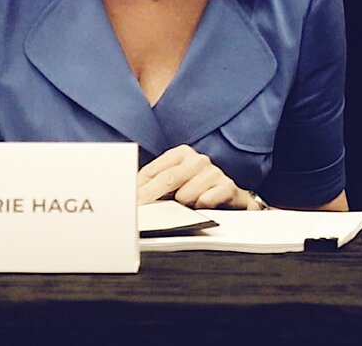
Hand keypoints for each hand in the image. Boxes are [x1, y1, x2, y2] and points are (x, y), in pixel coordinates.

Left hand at [138, 145, 255, 208]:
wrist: (232, 197)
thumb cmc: (197, 189)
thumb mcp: (175, 182)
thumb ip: (154, 184)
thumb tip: (132, 194)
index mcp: (182, 154)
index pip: (153, 170)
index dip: (139, 187)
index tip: (129, 200)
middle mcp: (198, 160)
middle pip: (167, 180)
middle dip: (152, 196)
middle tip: (141, 209)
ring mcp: (214, 172)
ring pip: (185, 195)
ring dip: (184, 206)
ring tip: (189, 206)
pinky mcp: (228, 187)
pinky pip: (205, 201)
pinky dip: (201, 208)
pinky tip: (203, 207)